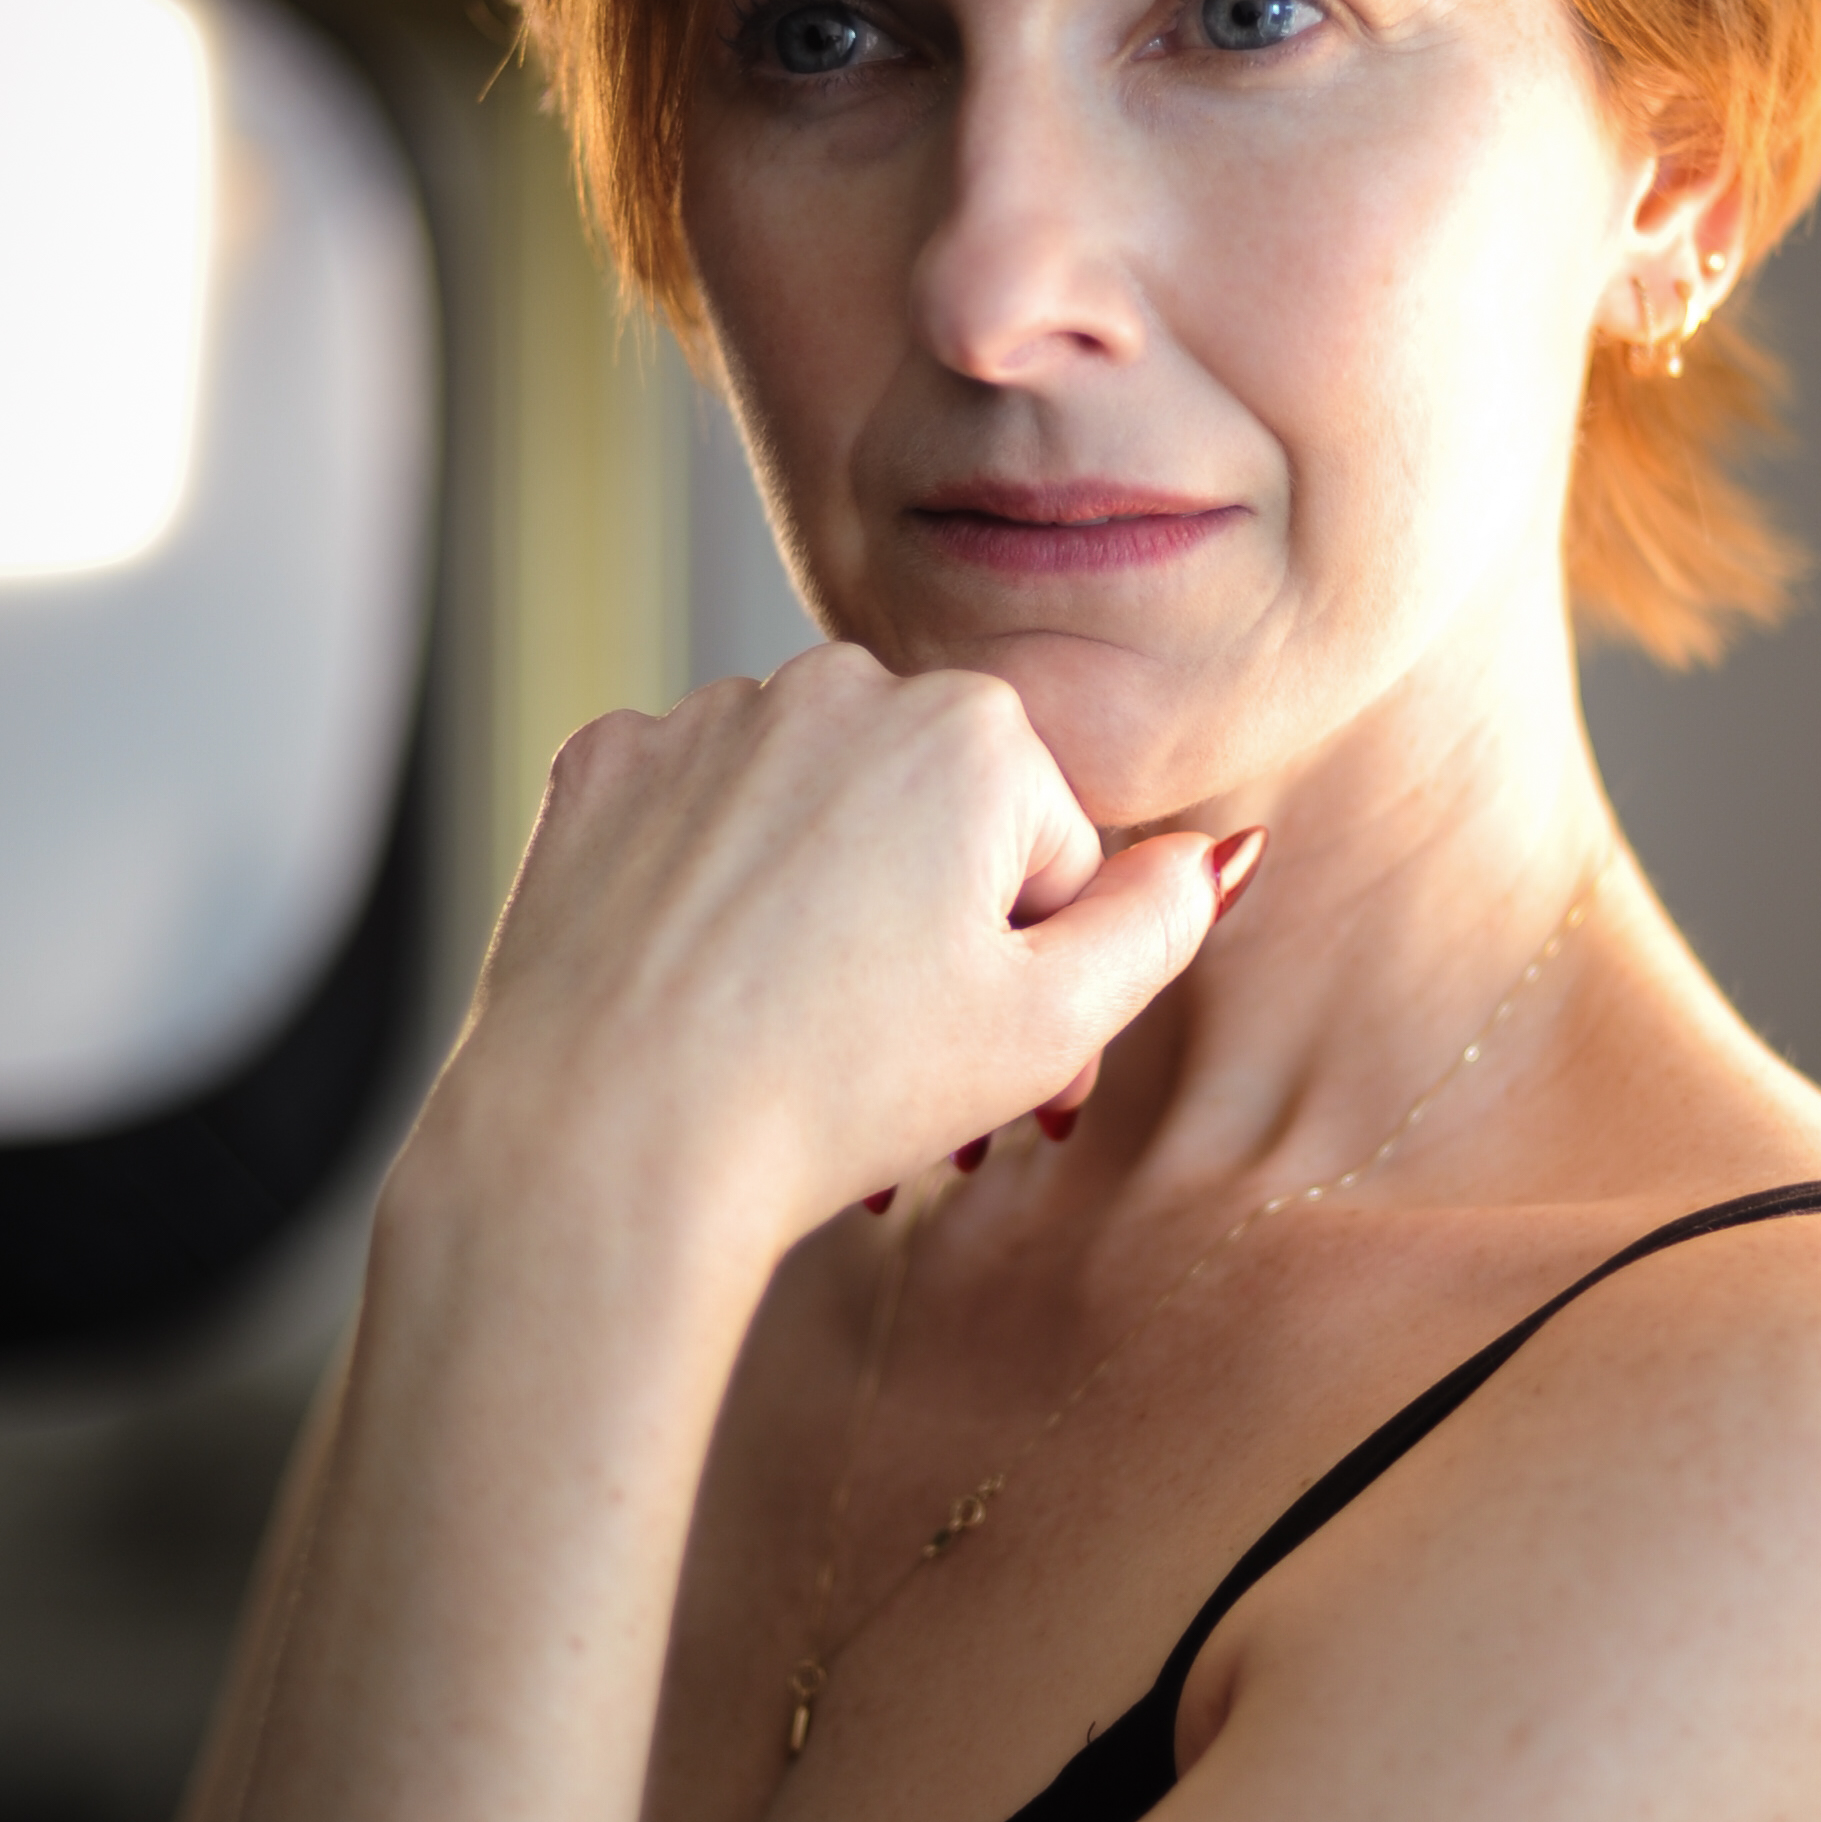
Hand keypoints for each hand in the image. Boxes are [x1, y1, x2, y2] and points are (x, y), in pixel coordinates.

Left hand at [429, 647, 1228, 1254]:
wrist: (608, 1139)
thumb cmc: (838, 1091)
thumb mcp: (1050, 1029)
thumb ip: (1158, 923)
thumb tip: (1218, 851)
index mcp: (971, 727)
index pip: (1047, 847)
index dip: (1030, 965)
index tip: (987, 1055)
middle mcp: (836, 682)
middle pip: (927, 813)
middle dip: (930, 924)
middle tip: (894, 1058)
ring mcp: (706, 717)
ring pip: (809, 807)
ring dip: (821, 896)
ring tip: (791, 1023)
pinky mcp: (603, 764)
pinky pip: (693, 810)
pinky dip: (707, 880)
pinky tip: (700, 971)